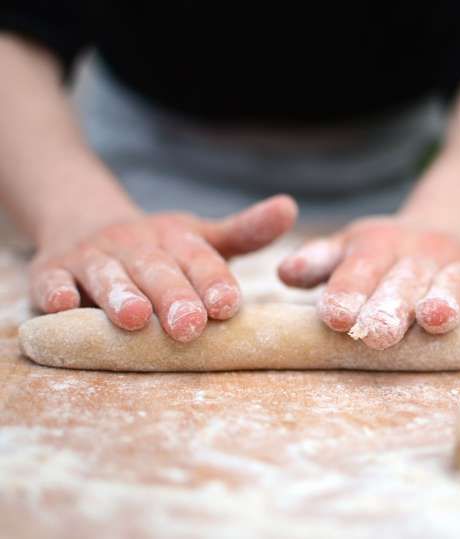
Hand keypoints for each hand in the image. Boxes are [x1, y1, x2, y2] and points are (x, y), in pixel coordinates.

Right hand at [30, 195, 296, 341]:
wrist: (86, 227)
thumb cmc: (160, 250)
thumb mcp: (201, 239)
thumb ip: (245, 232)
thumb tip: (291, 208)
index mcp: (177, 240)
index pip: (199, 261)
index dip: (214, 283)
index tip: (229, 306)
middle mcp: (137, 246)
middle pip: (158, 272)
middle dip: (173, 298)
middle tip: (189, 326)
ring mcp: (94, 258)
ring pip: (108, 276)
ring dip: (120, 296)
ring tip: (134, 319)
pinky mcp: (53, 270)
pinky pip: (51, 280)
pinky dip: (56, 292)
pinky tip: (63, 305)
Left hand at [278, 216, 459, 349]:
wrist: (457, 223)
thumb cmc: (390, 254)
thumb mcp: (352, 249)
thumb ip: (320, 262)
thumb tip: (284, 273)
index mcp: (379, 247)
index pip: (360, 269)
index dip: (347, 291)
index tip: (334, 316)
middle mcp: (420, 255)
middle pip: (403, 282)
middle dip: (390, 308)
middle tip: (376, 335)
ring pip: (452, 285)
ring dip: (444, 301)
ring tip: (433, 320)